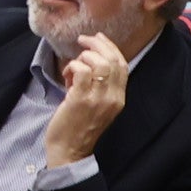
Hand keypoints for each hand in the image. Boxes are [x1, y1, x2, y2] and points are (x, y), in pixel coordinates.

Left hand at [42, 31, 130, 166]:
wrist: (69, 151)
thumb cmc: (79, 126)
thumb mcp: (98, 105)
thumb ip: (100, 85)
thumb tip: (91, 57)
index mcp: (119, 98)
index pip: (123, 65)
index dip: (111, 47)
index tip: (98, 39)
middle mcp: (113, 98)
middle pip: (112, 60)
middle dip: (97, 45)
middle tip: (83, 40)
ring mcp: (98, 99)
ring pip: (98, 63)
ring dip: (83, 57)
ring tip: (72, 67)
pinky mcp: (80, 100)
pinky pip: (81, 71)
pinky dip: (72, 67)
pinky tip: (67, 75)